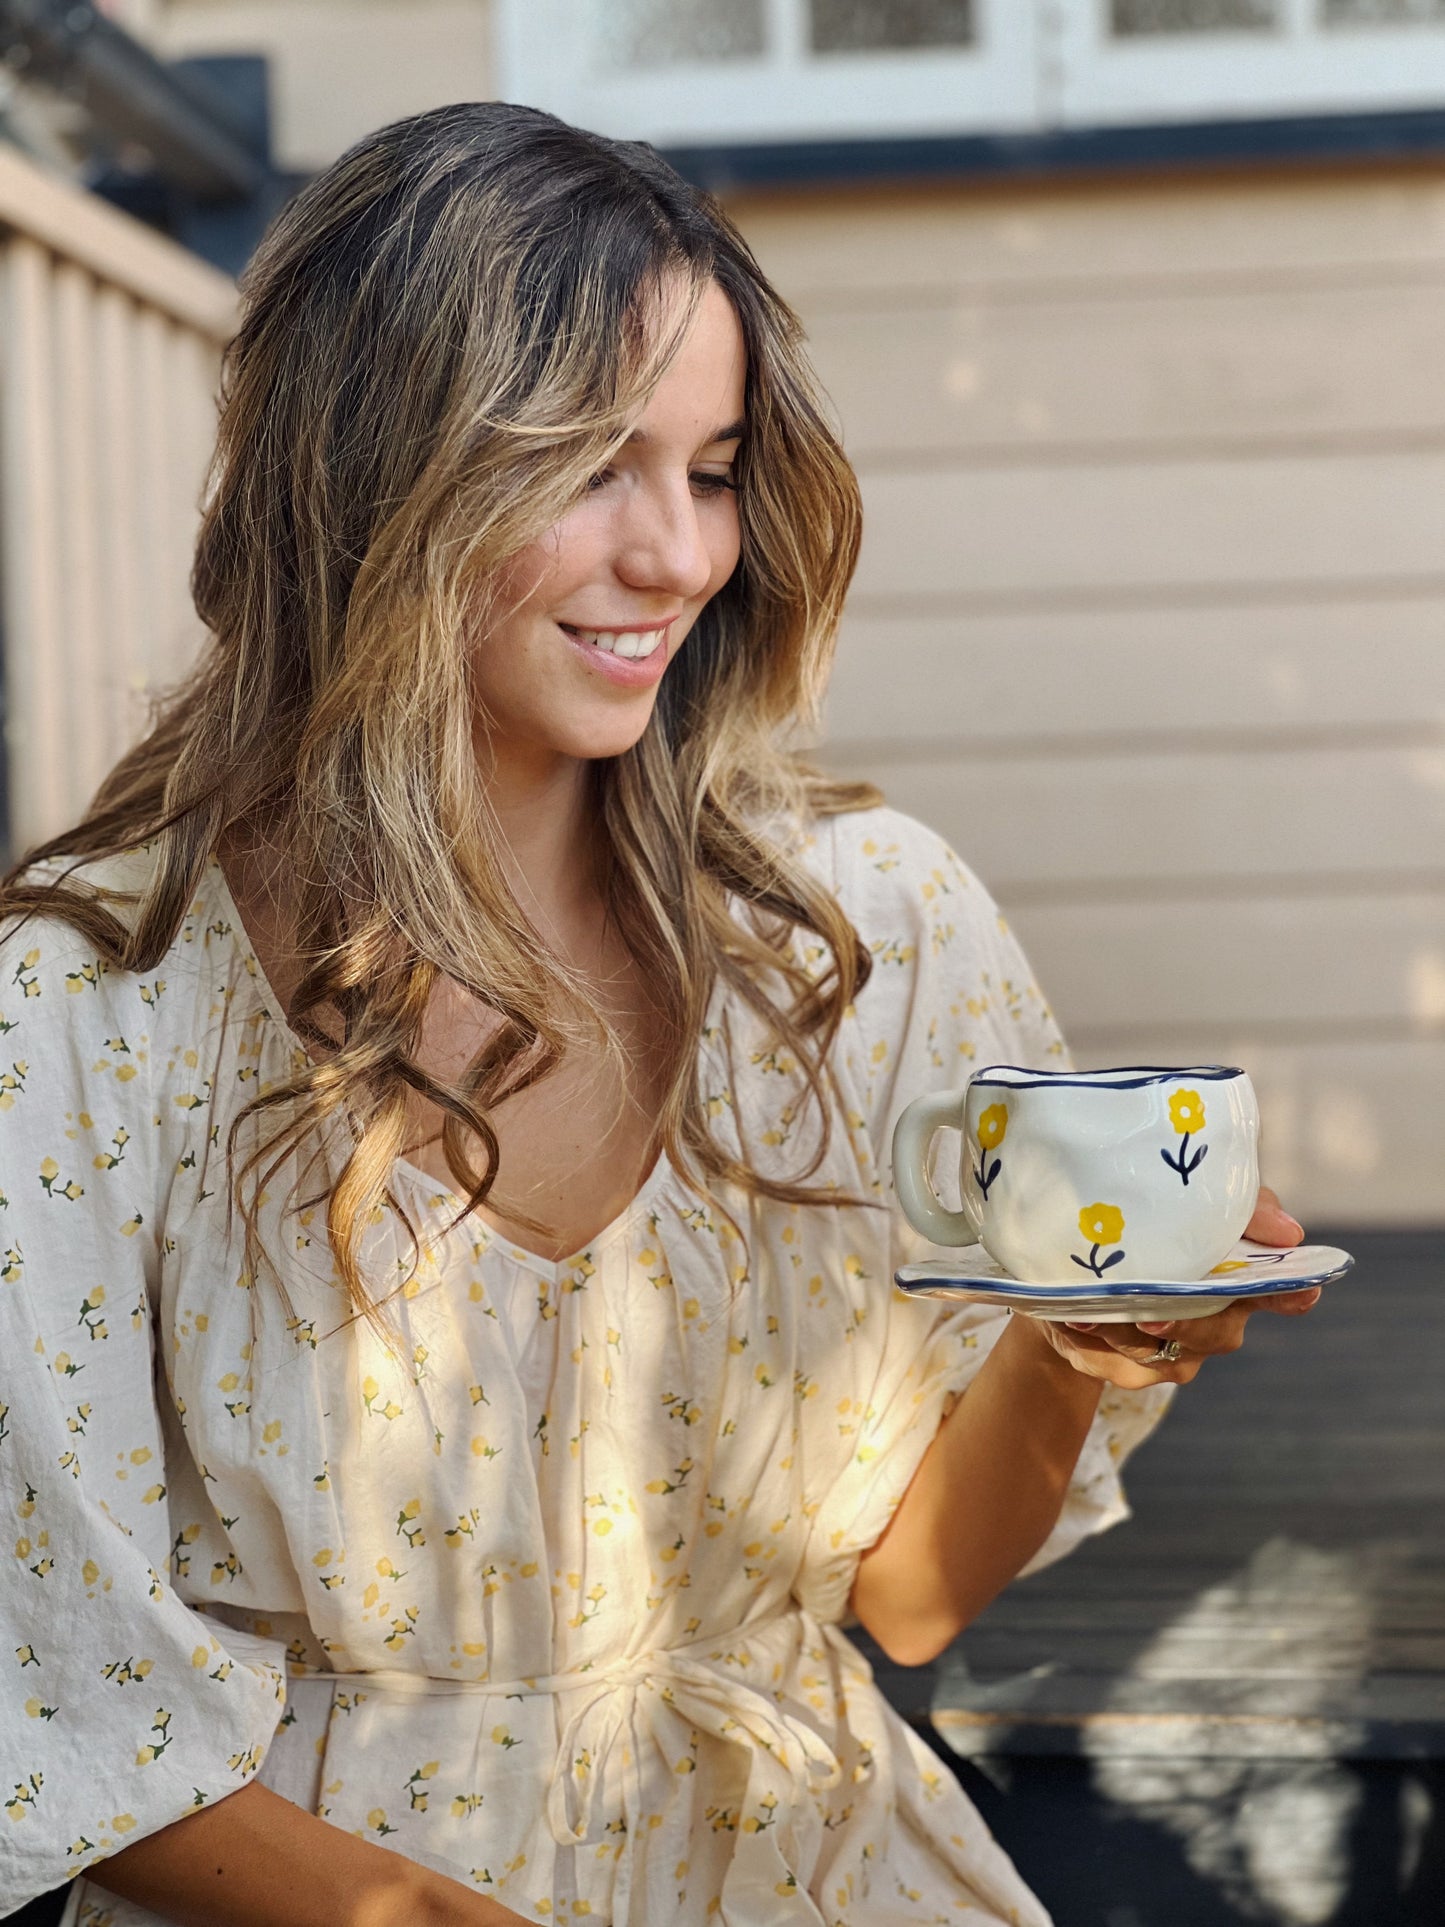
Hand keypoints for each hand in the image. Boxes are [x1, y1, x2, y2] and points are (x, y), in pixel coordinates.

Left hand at [1030, 1184, 1317, 1389]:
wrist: (1076, 1273)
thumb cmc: (1147, 1230)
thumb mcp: (1186, 1202)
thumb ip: (1239, 1208)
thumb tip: (1287, 1229)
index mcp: (1240, 1281)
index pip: (1283, 1293)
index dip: (1293, 1295)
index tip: (1300, 1292)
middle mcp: (1219, 1324)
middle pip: (1214, 1333)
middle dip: (1181, 1325)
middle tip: (1148, 1316)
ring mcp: (1181, 1354)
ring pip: (1158, 1354)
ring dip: (1120, 1332)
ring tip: (1086, 1313)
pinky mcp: (1135, 1371)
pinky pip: (1114, 1365)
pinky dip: (1088, 1345)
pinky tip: (1071, 1326)